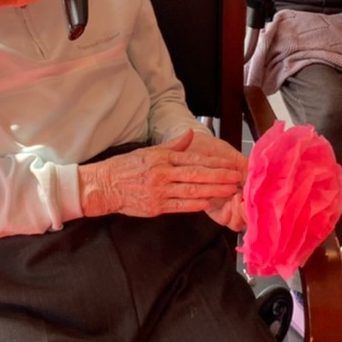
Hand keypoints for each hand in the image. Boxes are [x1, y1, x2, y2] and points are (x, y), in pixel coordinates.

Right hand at [79, 130, 245, 218]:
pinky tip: (207, 202)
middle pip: (196, 175)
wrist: (104, 185)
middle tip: (236, 178)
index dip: (214, 163)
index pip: (193, 159)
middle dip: (219, 177)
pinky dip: (194, 204)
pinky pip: (178, 205)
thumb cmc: (126, 167)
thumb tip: (191, 134)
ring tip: (228, 190)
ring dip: (212, 191)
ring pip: (190, 191)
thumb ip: (173, 145)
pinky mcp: (155, 206)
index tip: (230, 165)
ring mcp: (158, 191)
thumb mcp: (149, 151)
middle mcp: (162, 173)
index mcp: (162, 157)